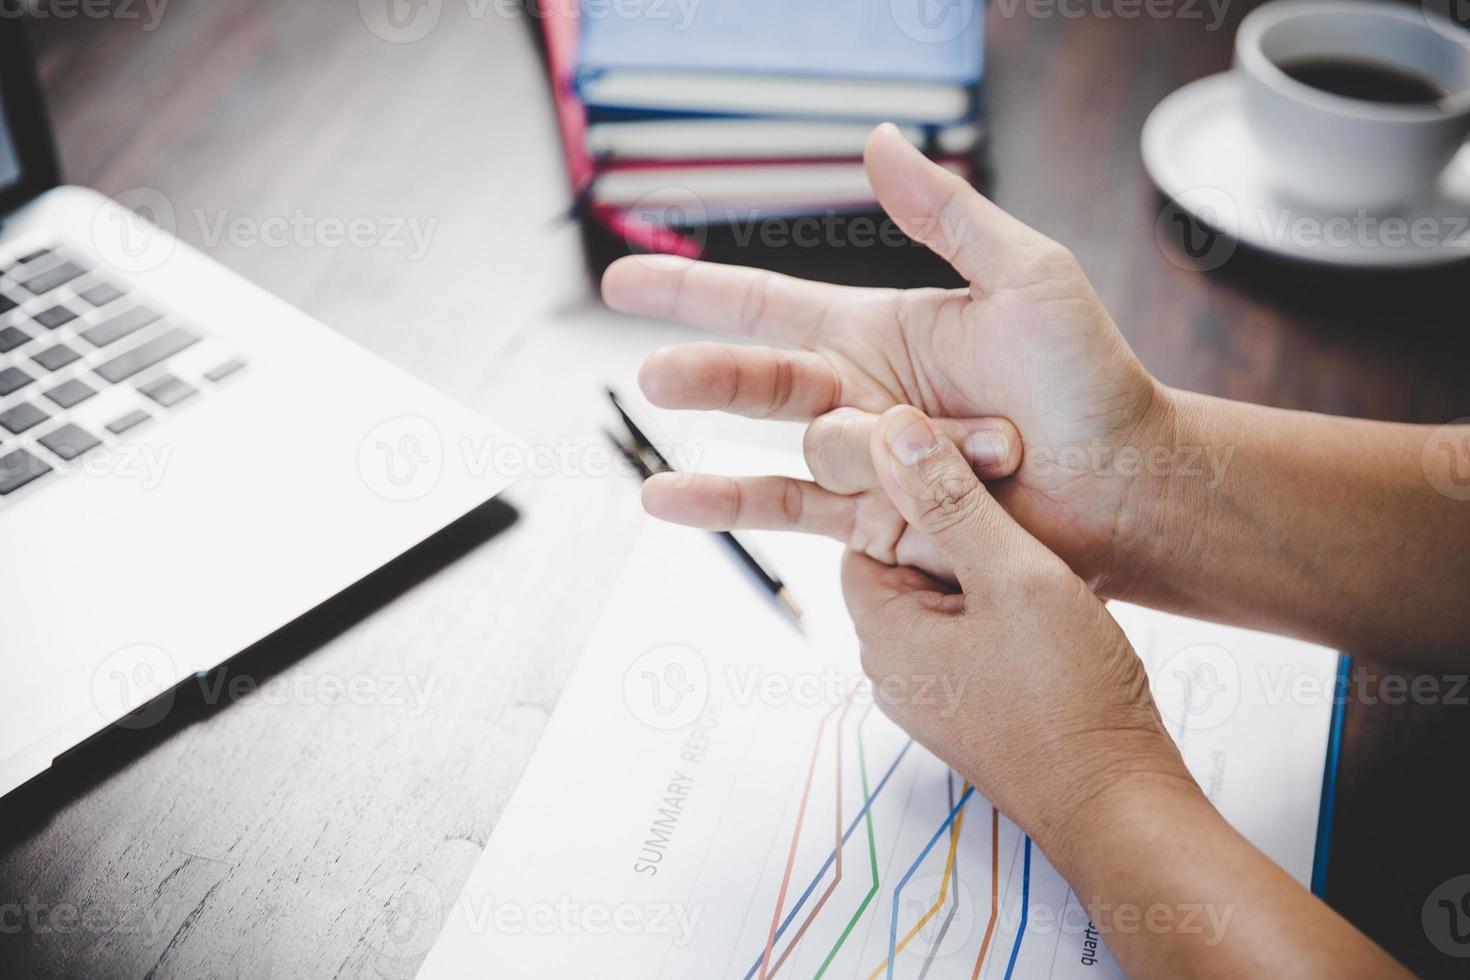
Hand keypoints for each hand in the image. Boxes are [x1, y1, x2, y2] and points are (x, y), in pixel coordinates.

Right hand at [603, 124, 1176, 593]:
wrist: (1130, 482)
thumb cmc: (1091, 378)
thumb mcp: (1027, 275)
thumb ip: (946, 214)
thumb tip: (876, 140)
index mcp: (879, 331)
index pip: (764, 305)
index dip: (694, 293)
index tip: (622, 283)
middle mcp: (857, 396)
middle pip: (754, 379)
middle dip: (705, 375)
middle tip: (658, 373)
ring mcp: (865, 463)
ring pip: (808, 449)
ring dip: (868, 451)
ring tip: (914, 450)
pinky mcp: (877, 523)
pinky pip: (792, 512)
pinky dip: (728, 507)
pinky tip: (666, 500)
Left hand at [843, 405, 1191, 847]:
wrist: (1120, 801)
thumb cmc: (1069, 701)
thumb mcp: (1013, 576)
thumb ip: (952, 499)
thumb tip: (894, 430)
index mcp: (884, 636)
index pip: (867, 534)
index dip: (917, 499)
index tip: (972, 482)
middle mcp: (895, 671)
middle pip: (906, 565)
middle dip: (959, 534)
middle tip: (1018, 523)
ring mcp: (935, 695)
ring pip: (947, 599)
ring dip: (989, 573)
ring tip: (1043, 566)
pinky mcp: (974, 709)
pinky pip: (974, 636)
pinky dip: (1006, 612)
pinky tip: (1054, 606)